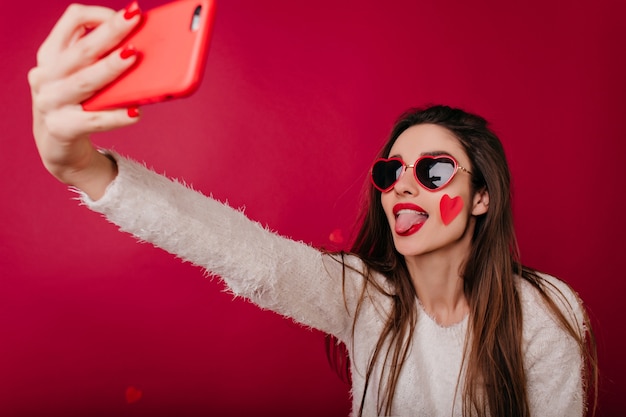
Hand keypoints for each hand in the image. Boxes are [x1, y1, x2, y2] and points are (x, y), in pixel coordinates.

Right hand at [28, 2, 142, 199]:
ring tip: (133, 56)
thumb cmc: (78, 106)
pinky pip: (93, 120)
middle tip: (136, 19)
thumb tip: (140, 48)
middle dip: (112, 32)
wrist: (59, 148)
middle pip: (82, 48)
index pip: (72, 20)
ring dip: (111, 68)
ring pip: (86, 81)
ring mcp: (50, 103)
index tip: (125, 16)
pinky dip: (115, 116)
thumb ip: (100, 62)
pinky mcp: (61, 128)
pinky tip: (135, 113)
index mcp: (51, 55)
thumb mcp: (81, 78)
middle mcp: (46, 75)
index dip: (99, 14)